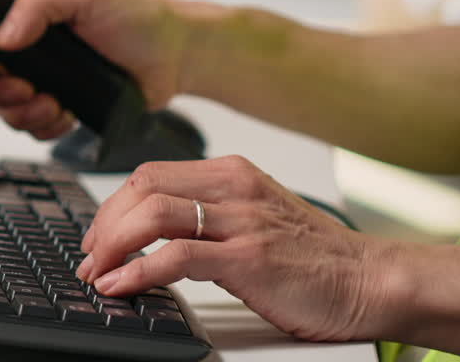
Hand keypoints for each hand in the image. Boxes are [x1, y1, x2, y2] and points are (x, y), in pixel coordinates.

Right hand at [0, 0, 194, 139]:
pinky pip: (35, 127)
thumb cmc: (139, 16)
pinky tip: (64, 115)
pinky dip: (44, 128)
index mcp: (29, 15)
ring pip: (8, 108)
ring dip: (24, 113)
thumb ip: (38, 3)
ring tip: (53, 105)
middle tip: (27, 90)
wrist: (178, 55)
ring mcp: (48, 78)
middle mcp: (33, 48)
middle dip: (2, 93)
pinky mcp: (63, 104)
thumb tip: (2, 36)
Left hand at [77, 155, 393, 341]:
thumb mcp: (251, 217)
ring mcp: (242, 221)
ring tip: (97, 273)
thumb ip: (205, 214)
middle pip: (141, 188)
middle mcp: (233, 188)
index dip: (112, 205)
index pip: (148, 174)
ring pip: (152, 215)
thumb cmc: (311, 255)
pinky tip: (121, 286)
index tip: (96, 235)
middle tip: (89, 257)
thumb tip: (146, 231)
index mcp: (230, 173)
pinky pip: (177, 256)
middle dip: (103, 224)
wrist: (369, 280)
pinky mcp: (249, 258)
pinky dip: (138, 271)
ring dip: (112, 246)